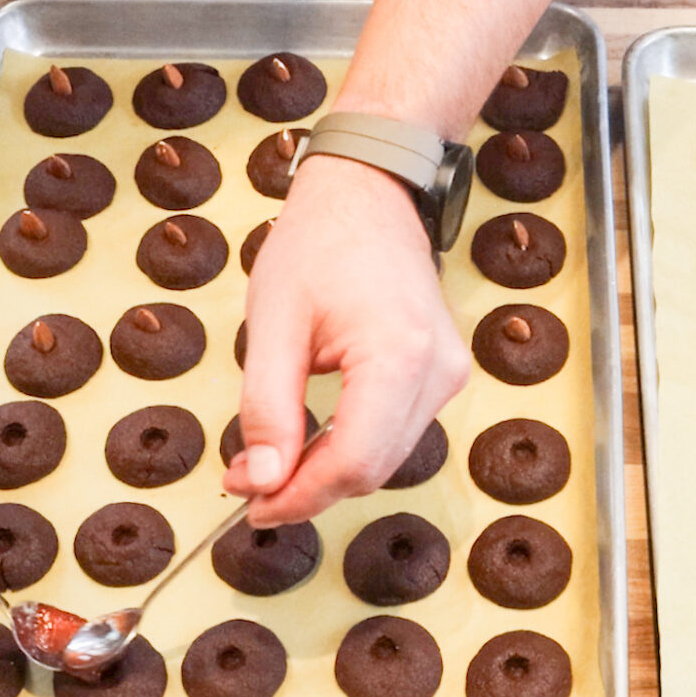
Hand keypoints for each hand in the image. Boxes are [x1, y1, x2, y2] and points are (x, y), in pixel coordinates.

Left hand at [223, 155, 469, 525]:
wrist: (368, 192)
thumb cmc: (319, 242)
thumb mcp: (272, 324)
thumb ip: (266, 409)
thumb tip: (260, 481)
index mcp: (399, 355)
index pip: (353, 461)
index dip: (299, 495)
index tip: (250, 503)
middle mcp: (438, 372)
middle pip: (372, 469)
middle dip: (308, 489)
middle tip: (248, 484)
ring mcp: (448, 374)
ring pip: (385, 459)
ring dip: (327, 472)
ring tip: (269, 463)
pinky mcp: (442, 374)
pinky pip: (395, 434)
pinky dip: (349, 448)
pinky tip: (309, 442)